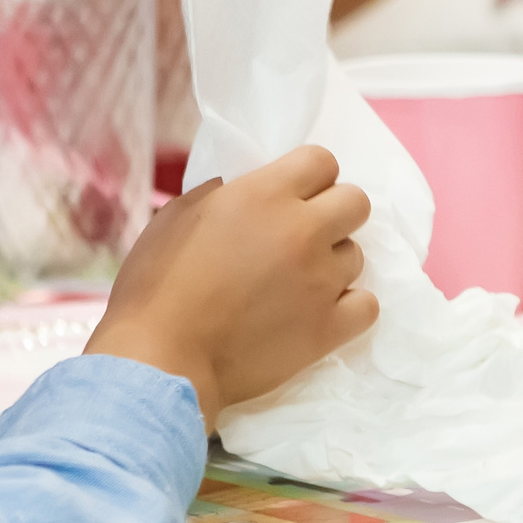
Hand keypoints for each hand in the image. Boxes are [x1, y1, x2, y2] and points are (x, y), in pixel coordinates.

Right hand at [86, 146, 377, 425]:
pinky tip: (321, 312)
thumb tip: (241, 187)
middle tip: (302, 238)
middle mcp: (303, 231)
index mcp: (264, 196)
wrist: (159, 362)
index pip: (322, 160)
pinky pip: (367, 305)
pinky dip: (349, 307)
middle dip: (334, 214)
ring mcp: (321, 280)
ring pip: (357, 255)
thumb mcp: (175, 219)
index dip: (310, 177)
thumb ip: (219, 195)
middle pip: (356, 202)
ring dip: (332, 264)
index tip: (295, 196)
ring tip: (297, 284)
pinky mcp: (329, 327)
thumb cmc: (155, 288)